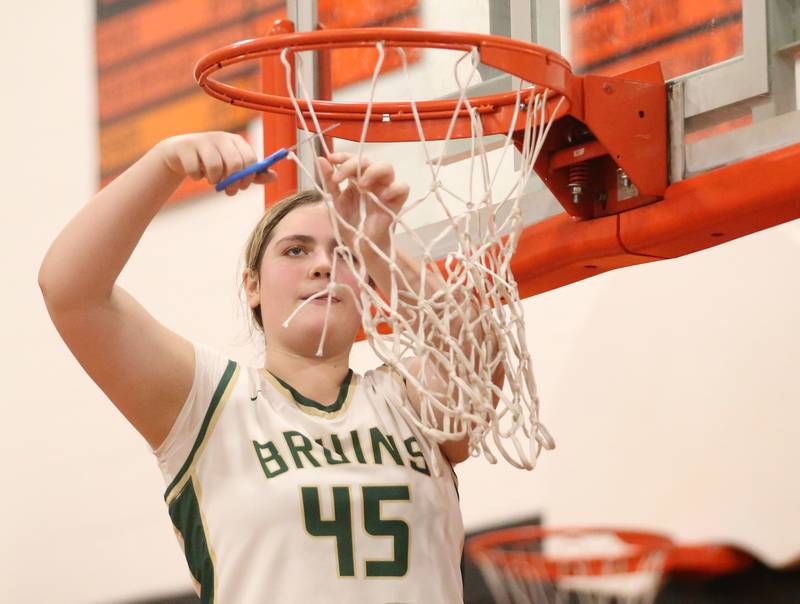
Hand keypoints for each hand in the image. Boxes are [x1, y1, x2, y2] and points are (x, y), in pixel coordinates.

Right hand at [156, 132, 275, 195]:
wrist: (181, 155)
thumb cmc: (213, 162)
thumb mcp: (234, 168)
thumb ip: (253, 174)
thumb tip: (274, 177)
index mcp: (236, 141)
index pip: (250, 159)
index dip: (248, 177)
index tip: (242, 187)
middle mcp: (221, 137)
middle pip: (235, 163)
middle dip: (233, 183)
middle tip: (228, 190)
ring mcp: (202, 140)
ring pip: (215, 167)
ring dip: (214, 180)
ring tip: (211, 179)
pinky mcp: (185, 147)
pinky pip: (195, 169)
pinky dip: (196, 177)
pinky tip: (196, 174)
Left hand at [317, 152, 408, 251]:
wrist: (361, 247)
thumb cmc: (351, 225)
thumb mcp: (335, 203)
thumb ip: (329, 182)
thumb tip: (320, 159)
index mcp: (357, 180)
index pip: (353, 159)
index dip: (343, 156)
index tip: (331, 159)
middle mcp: (372, 182)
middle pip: (368, 161)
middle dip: (353, 164)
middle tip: (340, 178)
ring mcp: (385, 190)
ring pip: (387, 167)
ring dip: (373, 171)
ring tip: (362, 185)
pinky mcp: (396, 202)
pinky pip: (403, 187)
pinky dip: (394, 188)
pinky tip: (383, 197)